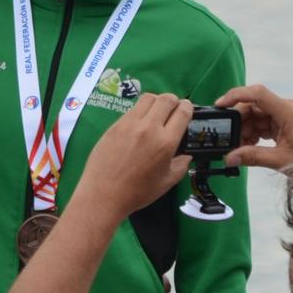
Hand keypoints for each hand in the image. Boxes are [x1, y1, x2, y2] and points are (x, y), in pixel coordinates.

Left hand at [76, 93, 192, 215]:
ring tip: (156, 113)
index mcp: (166, 142)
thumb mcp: (167, 182)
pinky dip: (141, 110)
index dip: (188, 107)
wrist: (104, 193)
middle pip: (166, 99)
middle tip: (173, 110)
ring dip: (157, 102)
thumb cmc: (138, 192)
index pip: (182, 112)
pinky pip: (132, 109)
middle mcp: (149, 128)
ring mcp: (130, 124)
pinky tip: (139, 123)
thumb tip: (186, 155)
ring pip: (148, 98)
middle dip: (174, 101)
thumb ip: (181, 166)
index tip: (187, 109)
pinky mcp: (115, 124)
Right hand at [213, 84, 292, 171]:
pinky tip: (250, 146)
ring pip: (260, 116)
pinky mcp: (290, 123)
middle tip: (228, 138)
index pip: (258, 94)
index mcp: (289, 112)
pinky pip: (267, 123)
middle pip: (255, 106)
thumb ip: (252, 157)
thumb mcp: (281, 160)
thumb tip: (230, 158)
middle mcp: (289, 108)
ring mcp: (290, 115)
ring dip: (247, 129)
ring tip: (239, 147)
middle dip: (240, 121)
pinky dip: (256, 133)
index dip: (236, 96)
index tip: (220, 105)